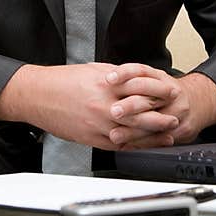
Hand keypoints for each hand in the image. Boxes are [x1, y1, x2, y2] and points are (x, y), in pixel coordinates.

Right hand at [0, 63, 178, 149]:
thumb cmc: (63, 81)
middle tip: (176, 115)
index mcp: (107, 83)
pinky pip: (119, 144)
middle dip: (162, 114)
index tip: (171, 91)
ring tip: (168, 133)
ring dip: (154, 134)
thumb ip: (116, 76)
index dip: (160, 90)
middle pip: (143, 111)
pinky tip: (145, 145)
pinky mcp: (92, 137)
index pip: (142, 87)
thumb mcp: (93, 70)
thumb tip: (134, 79)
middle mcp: (106, 104)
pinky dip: (134, 145)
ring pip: (134, 131)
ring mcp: (99, 123)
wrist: (38, 95)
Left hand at [105, 64, 215, 148]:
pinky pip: (160, 139)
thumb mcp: (153, 78)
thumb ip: (131, 78)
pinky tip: (128, 146)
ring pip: (154, 123)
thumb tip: (104, 76)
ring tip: (114, 135)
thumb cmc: (168, 92)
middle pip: (148, 98)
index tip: (108, 79)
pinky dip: (143, 144)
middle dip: (129, 106)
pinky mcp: (182, 130)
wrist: (199, 102)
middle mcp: (170, 93)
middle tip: (113, 111)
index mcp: (160, 78)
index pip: (141, 71)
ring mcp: (177, 112)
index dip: (124, 74)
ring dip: (132, 131)